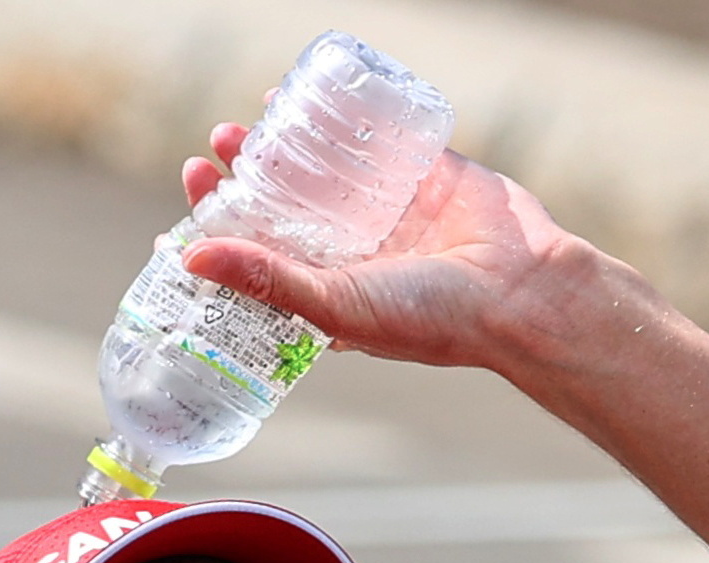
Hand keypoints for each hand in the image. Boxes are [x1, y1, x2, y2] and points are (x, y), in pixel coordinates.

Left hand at [178, 121, 592, 370]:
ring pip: (319, 168)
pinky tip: (310, 97)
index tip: (193, 193)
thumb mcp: (335, 305)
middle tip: (216, 148)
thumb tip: (189, 257)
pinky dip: (342, 116)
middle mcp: (351, 250)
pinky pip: (375, 137)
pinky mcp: (421, 172)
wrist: (519, 291)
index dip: (220, 225)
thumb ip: (266, 280)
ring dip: (281, 144)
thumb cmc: (430, 318)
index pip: (256, 253)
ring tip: (247, 123)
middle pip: (280, 204)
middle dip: (243, 176)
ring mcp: (386, 209)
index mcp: (326, 288)